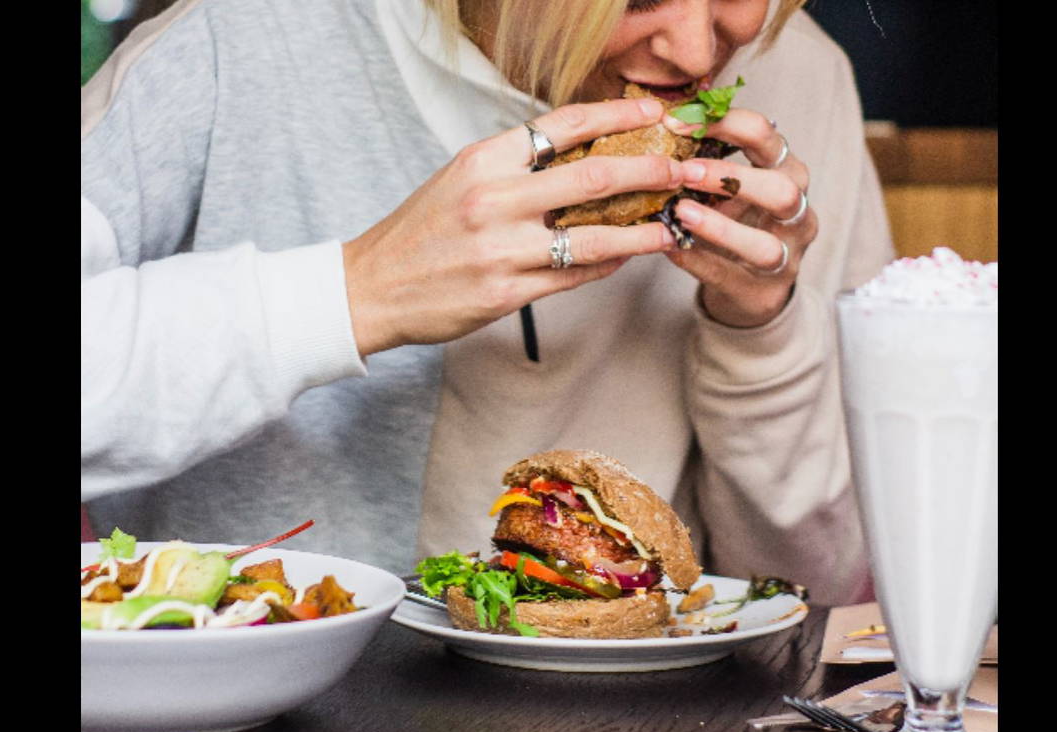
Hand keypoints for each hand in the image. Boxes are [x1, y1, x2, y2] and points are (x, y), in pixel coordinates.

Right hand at [342, 98, 684, 355]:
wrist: (372, 287)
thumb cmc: (420, 232)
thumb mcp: (460, 179)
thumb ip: (515, 165)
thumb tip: (579, 152)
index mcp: (484, 159)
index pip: (564, 124)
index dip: (618, 114)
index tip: (655, 111)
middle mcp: (494, 199)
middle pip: (594, 176)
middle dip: (650, 170)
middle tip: (684, 169)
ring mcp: (502, 249)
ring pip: (595, 236)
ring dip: (642, 230)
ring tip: (672, 226)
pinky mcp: (506, 293)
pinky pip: (574, 276)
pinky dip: (608, 265)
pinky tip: (628, 256)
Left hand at [662, 109, 816, 327]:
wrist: (750, 285)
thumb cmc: (735, 220)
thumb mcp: (727, 186)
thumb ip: (705, 159)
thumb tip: (659, 122)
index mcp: (787, 171)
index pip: (766, 135)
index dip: (724, 123)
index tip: (677, 123)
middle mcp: (796, 211)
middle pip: (782, 189)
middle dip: (732, 177)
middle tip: (685, 171)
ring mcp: (786, 256)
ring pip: (764, 244)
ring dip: (719, 227)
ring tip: (680, 212)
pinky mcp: (763, 292)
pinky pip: (730, 277)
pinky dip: (699, 261)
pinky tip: (672, 247)